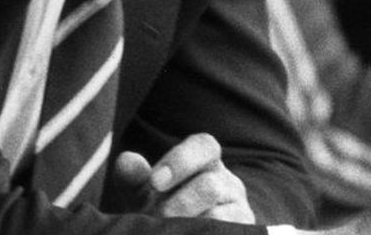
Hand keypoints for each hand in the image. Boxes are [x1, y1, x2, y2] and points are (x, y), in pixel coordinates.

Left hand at [111, 133, 253, 222]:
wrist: (177, 232)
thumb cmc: (161, 206)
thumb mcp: (142, 192)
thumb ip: (133, 176)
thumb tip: (126, 161)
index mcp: (205, 160)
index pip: (204, 146)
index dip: (180, 161)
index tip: (154, 182)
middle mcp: (227, 181)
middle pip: (209, 185)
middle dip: (178, 205)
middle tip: (155, 217)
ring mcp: (239, 209)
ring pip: (218, 216)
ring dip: (188, 225)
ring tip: (168, 230)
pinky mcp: (244, 231)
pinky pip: (227, 232)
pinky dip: (201, 234)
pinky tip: (186, 234)